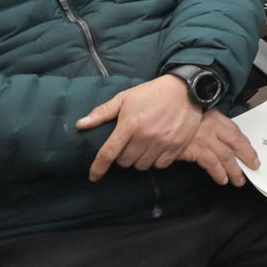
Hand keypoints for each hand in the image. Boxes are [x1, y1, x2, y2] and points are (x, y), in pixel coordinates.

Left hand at [76, 77, 205, 179]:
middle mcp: (145, 136)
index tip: (93, 176)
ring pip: (142, 165)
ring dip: (138, 160)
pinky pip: (160, 165)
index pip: (108, 153)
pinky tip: (156, 150)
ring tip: (142, 148)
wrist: (187, 89)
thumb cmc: (152, 93)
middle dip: (122, 157)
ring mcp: (163, 142)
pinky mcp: (177, 146)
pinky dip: (155, 161)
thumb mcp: (125, 98)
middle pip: (125, 162)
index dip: (98, 167)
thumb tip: (80, 124)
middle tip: (128, 146)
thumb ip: (102, 113)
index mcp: (129, 125)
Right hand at [182, 109, 258, 185]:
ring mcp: (204, 137)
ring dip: (233, 170)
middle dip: (246, 158)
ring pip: (226, 156)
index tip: (252, 156)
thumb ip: (209, 126)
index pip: (237, 133)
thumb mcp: (196, 116)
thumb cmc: (175, 116)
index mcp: (216, 117)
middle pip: (236, 144)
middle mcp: (213, 126)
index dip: (246, 146)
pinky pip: (212, 163)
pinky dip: (218, 173)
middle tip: (253, 168)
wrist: (158, 115)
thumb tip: (219, 139)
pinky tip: (222, 179)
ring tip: (238, 180)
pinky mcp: (194, 148)